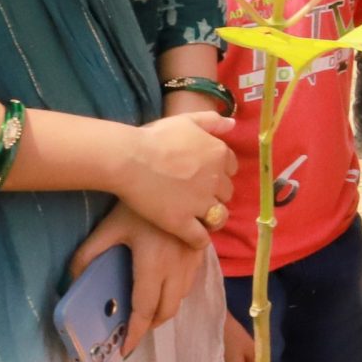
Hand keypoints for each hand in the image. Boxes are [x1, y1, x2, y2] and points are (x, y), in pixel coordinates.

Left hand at [69, 202, 213, 355]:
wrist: (172, 174)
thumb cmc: (135, 202)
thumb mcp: (108, 228)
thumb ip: (87, 255)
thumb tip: (69, 281)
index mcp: (153, 264)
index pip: (145, 309)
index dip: (136, 333)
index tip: (126, 350)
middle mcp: (177, 266)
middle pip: (167, 310)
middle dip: (151, 325)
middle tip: (136, 330)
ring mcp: (192, 259)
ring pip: (182, 298)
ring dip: (166, 309)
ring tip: (148, 310)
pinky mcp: (201, 249)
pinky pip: (191, 282)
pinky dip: (178, 292)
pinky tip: (166, 286)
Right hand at [112, 111, 236, 245]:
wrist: (129, 158)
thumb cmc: (154, 137)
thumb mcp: (185, 120)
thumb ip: (211, 121)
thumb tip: (233, 124)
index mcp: (218, 154)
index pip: (231, 168)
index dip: (219, 173)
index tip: (205, 176)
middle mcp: (215, 179)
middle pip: (226, 193)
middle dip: (215, 195)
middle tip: (197, 196)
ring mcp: (200, 203)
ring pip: (219, 217)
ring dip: (212, 219)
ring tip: (199, 219)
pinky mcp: (182, 222)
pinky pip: (200, 238)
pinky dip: (199, 240)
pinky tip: (191, 238)